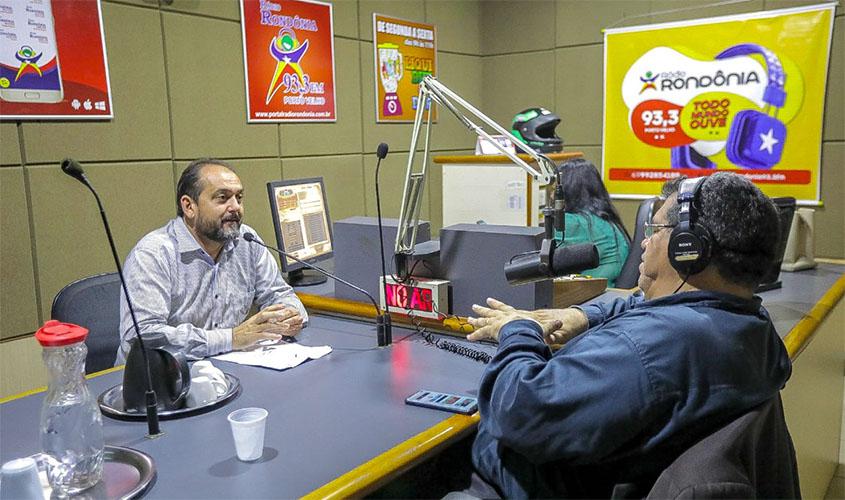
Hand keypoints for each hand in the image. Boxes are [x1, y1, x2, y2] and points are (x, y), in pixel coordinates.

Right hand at [232, 304, 302, 349]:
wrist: (229, 339)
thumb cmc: (241, 333)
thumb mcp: (251, 325)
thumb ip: (261, 323)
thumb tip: (271, 322)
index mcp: (254, 319)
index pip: (265, 310)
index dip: (274, 307)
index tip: (283, 305)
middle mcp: (254, 322)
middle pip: (265, 315)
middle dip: (276, 313)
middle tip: (286, 313)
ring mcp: (253, 329)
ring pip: (266, 325)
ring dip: (277, 325)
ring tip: (286, 326)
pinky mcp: (252, 337)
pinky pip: (263, 335)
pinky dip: (271, 336)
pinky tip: (278, 337)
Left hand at [466, 298, 588, 344]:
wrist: (525, 329)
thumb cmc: (533, 329)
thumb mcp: (544, 327)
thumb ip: (551, 328)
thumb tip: (560, 325)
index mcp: (514, 315)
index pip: (505, 308)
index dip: (497, 304)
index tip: (490, 300)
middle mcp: (504, 317)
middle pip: (491, 312)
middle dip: (483, 310)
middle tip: (474, 307)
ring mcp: (497, 323)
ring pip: (484, 321)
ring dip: (476, 320)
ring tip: (469, 320)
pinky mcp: (492, 330)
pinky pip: (481, 333)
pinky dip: (475, 335)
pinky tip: (469, 337)